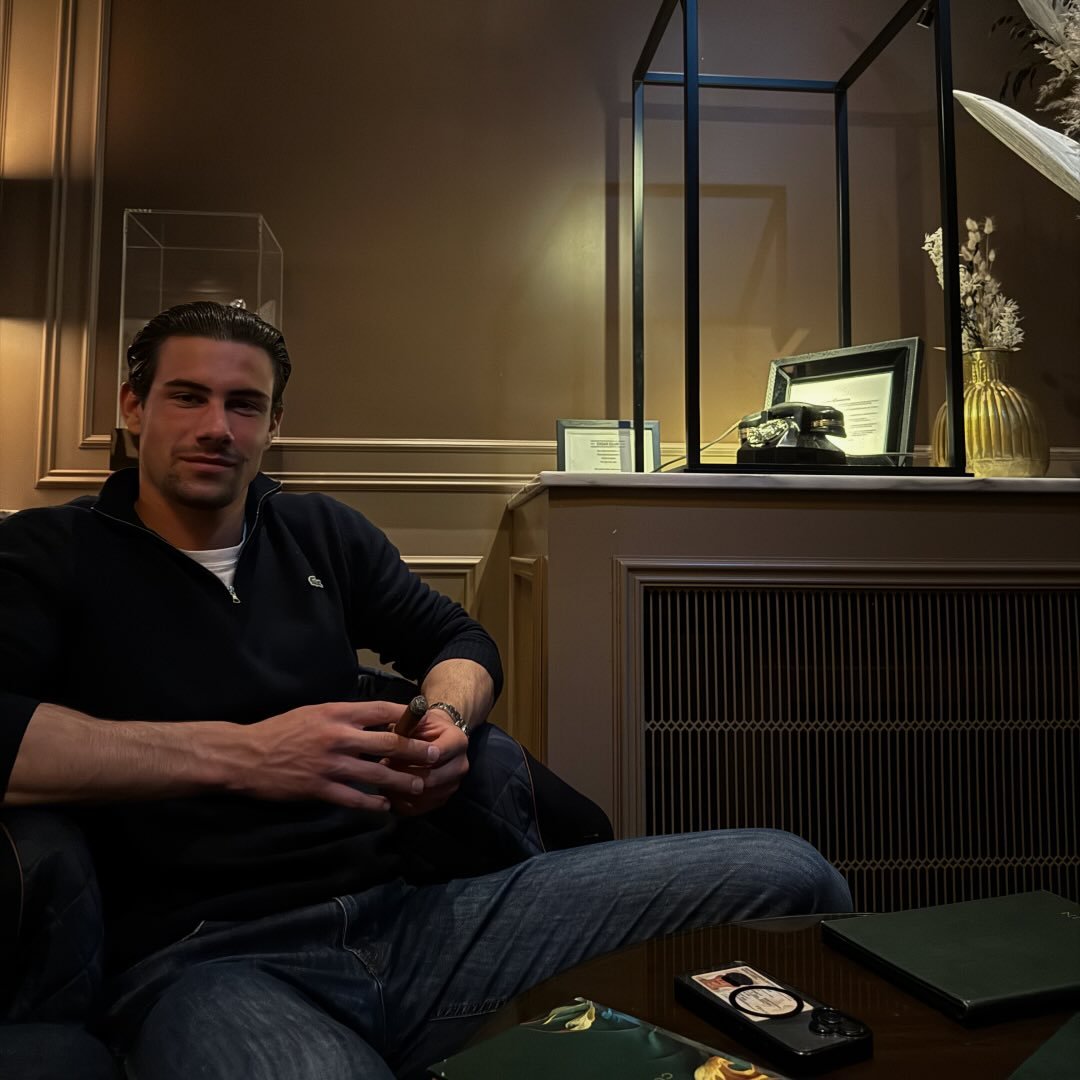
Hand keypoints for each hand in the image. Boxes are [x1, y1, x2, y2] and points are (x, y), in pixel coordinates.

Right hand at [231, 700, 441, 810]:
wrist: (246, 755)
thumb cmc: (279, 730)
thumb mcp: (312, 712)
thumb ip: (342, 716)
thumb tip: (370, 719)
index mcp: (336, 713)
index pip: (381, 710)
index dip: (406, 717)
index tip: (423, 721)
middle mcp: (338, 736)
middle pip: (388, 743)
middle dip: (415, 751)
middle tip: (435, 756)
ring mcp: (330, 764)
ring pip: (376, 774)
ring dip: (401, 781)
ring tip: (418, 786)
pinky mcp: (320, 788)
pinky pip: (354, 798)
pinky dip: (372, 803)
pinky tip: (384, 806)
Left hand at [382, 707, 468, 816]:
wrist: (437, 737)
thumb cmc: (423, 727)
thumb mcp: (418, 719)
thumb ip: (408, 726)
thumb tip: (390, 738)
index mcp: (458, 741)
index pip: (439, 753)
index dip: (415, 756)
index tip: (393, 755)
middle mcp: (461, 765)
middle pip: (432, 779)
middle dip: (404, 775)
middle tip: (384, 769)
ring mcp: (453, 785)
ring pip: (425, 796)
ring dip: (401, 790)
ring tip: (384, 779)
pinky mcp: (443, 799)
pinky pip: (420, 808)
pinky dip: (402, 803)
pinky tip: (389, 792)